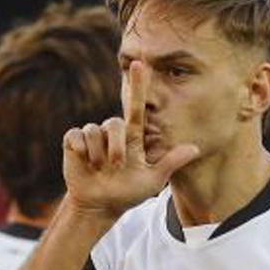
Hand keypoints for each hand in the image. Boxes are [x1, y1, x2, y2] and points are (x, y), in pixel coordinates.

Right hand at [62, 60, 199, 219]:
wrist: (99, 205)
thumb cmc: (127, 194)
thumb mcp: (152, 180)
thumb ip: (170, 162)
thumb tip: (195, 148)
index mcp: (132, 137)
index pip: (136, 107)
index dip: (137, 86)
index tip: (139, 63)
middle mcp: (112, 132)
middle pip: (113, 123)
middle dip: (115, 147)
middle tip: (116, 166)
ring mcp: (92, 136)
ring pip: (93, 131)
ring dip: (97, 155)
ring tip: (99, 168)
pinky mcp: (74, 140)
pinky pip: (76, 137)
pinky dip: (81, 152)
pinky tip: (84, 163)